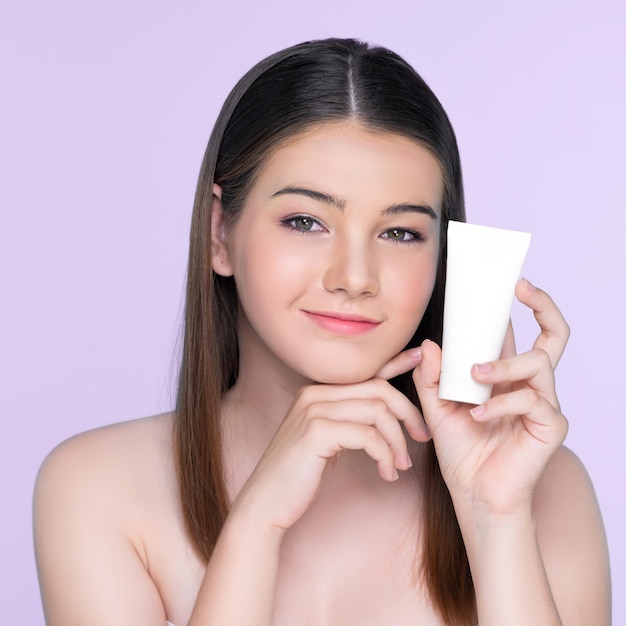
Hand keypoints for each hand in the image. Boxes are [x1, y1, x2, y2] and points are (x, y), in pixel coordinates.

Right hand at [231, 350, 430, 532]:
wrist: (265, 503)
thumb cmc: (299, 475)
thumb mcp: (327, 439)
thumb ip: (348, 420)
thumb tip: (381, 414)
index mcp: (318, 392)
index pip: (365, 373)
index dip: (396, 364)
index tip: (421, 360)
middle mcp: (315, 394)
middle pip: (378, 389)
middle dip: (407, 412)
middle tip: (422, 436)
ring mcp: (314, 410)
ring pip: (377, 412)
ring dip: (397, 441)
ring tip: (400, 465)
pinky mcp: (317, 432)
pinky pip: (368, 436)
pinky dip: (385, 455)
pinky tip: (386, 473)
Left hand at [412, 279, 569, 516]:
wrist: (474, 494)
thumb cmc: (461, 450)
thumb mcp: (436, 408)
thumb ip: (431, 377)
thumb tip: (430, 343)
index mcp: (504, 375)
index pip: (513, 334)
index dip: (510, 307)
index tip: (501, 281)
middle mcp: (528, 383)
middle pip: (554, 335)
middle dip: (543, 306)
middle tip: (521, 287)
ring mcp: (543, 403)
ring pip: (538, 362)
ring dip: (504, 364)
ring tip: (475, 374)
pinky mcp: (550, 426)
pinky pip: (533, 400)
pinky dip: (502, 404)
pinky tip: (479, 415)